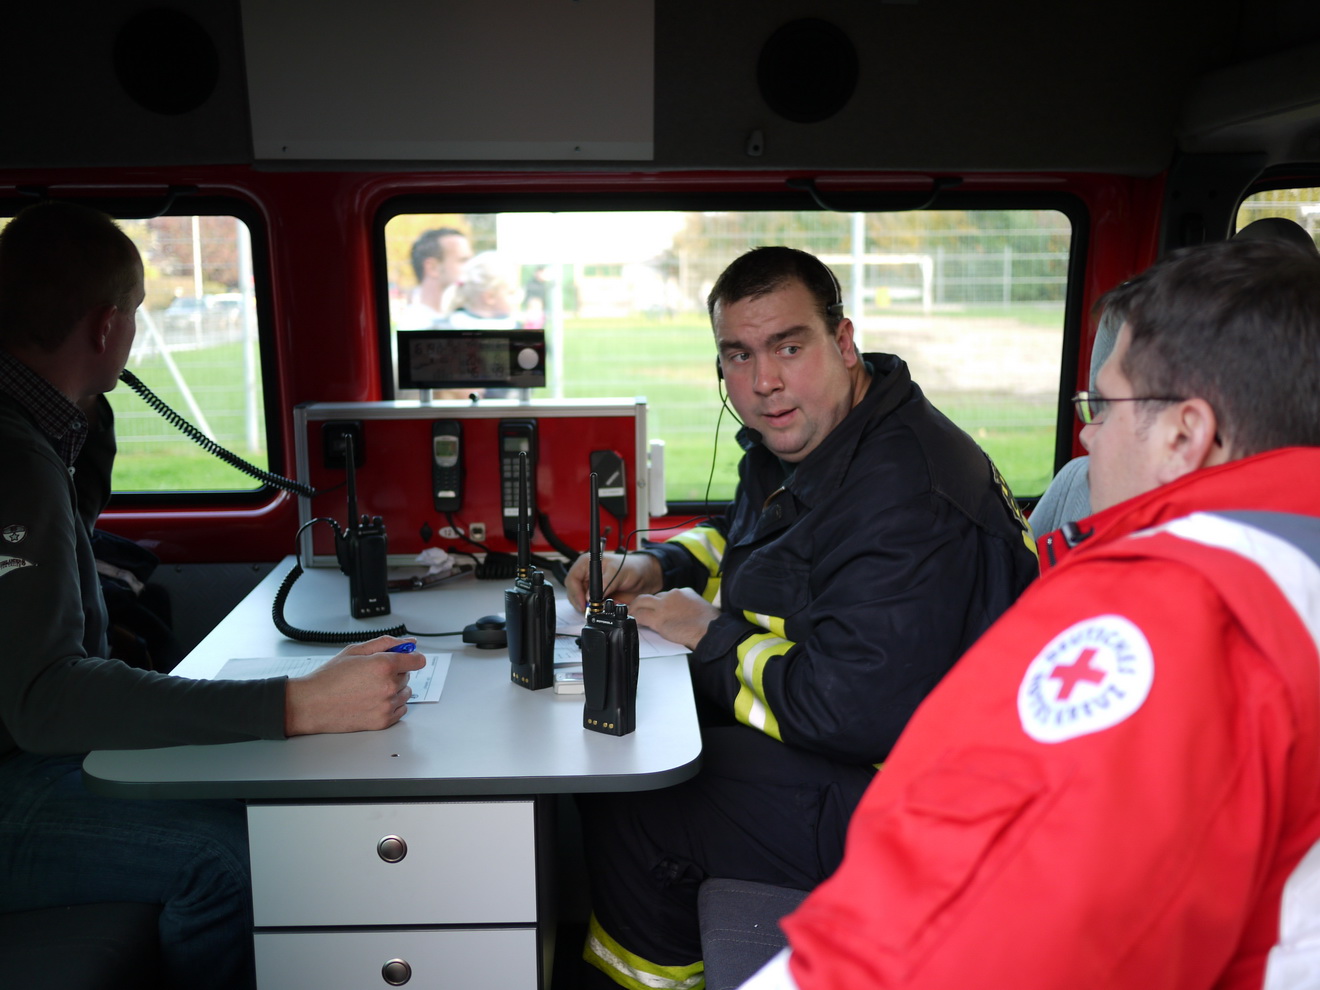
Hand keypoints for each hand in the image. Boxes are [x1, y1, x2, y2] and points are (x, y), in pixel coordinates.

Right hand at [284, 635, 425, 735]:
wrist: (311, 704)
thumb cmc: (329, 678)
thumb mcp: (355, 650)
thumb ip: (385, 643)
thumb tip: (409, 642)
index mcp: (383, 665)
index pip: (417, 660)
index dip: (411, 657)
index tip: (408, 659)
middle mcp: (388, 686)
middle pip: (408, 676)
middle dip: (395, 673)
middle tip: (372, 675)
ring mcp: (386, 705)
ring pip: (405, 693)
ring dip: (394, 689)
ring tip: (370, 689)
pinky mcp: (382, 721)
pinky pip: (401, 710)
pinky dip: (392, 705)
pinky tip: (373, 701)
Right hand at [564, 551, 661, 611]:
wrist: (645, 577)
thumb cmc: (632, 567)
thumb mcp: (617, 573)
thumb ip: (604, 585)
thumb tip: (590, 597)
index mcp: (587, 563)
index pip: (572, 579)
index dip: (575, 592)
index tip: (582, 603)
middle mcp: (587, 575)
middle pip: (574, 592)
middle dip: (580, 602)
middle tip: (589, 609)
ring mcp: (592, 587)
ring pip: (582, 601)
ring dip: (590, 606)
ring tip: (601, 607)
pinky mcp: (599, 597)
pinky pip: (593, 607)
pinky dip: (598, 609)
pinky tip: (606, 606)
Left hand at [628, 588, 719, 650]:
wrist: (712, 631)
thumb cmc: (711, 626)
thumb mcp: (700, 609)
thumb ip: (688, 609)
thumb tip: (682, 617)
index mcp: (684, 592)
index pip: (666, 595)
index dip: (659, 603)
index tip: (657, 610)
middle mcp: (673, 594)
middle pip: (653, 597)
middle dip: (645, 604)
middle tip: (638, 610)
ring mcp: (665, 605)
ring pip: (642, 602)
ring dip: (635, 608)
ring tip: (631, 614)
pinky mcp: (659, 618)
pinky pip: (640, 616)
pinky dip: (634, 618)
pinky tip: (632, 623)